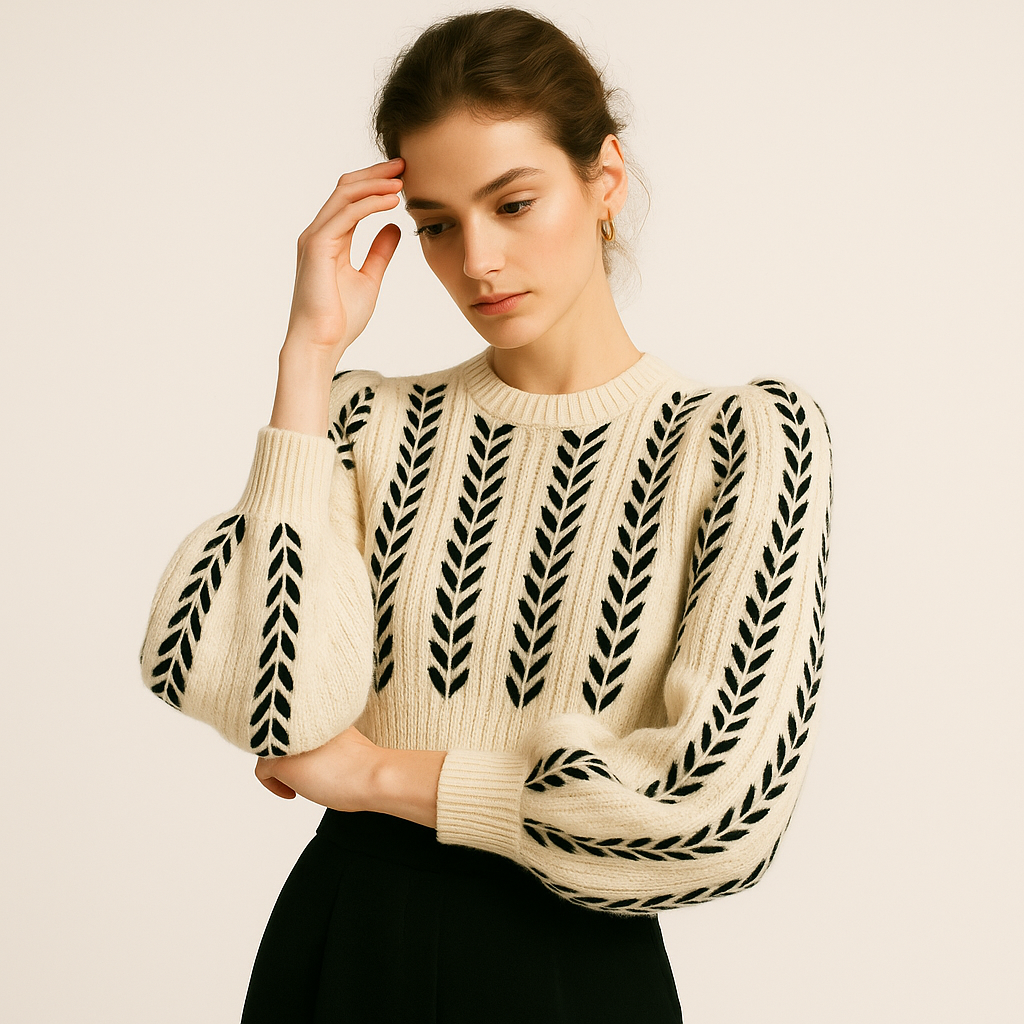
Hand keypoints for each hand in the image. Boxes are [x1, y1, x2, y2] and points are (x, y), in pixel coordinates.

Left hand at [253, 724, 382, 811]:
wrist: (372, 775)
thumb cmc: (365, 764)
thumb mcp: (337, 737)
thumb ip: (319, 734)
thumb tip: (308, 747)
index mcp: (314, 708)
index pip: (288, 718)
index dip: (293, 738)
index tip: (308, 758)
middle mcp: (296, 718)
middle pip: (275, 733)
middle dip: (285, 754)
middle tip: (305, 772)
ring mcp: (285, 738)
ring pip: (268, 751)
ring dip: (280, 767)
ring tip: (302, 781)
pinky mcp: (278, 760)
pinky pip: (262, 772)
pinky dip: (273, 785)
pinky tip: (293, 793)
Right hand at [284, 156, 405, 358]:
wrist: (321, 344)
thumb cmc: (340, 319)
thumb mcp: (369, 278)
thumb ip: (379, 252)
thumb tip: (393, 228)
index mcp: (329, 239)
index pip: (351, 199)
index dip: (375, 184)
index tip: (403, 177)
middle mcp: (318, 233)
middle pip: (346, 188)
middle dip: (376, 174)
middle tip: (405, 165)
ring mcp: (315, 238)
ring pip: (345, 195)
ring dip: (375, 184)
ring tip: (402, 180)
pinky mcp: (317, 247)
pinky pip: (346, 215)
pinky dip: (370, 203)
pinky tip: (392, 200)